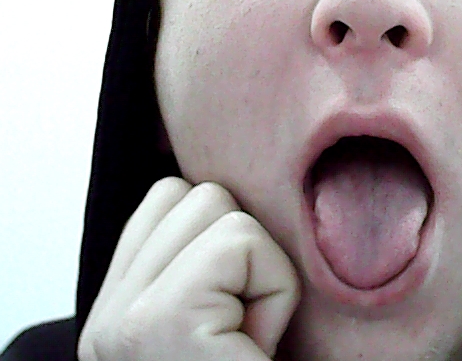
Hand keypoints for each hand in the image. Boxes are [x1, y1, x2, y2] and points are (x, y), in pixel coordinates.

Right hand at [78, 177, 300, 360]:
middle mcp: (107, 315)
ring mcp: (125, 318)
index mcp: (117, 311)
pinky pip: (242, 242)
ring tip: (248, 337)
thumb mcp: (219, 319)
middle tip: (245, 327)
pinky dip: (275, 290)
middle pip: (199, 194)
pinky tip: (257, 345)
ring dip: (262, 272)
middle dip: (245, 252)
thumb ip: (202, 263)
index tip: (238, 303)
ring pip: (219, 206)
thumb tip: (226, 197)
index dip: (226, 233)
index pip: (168, 199)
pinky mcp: (162, 320)